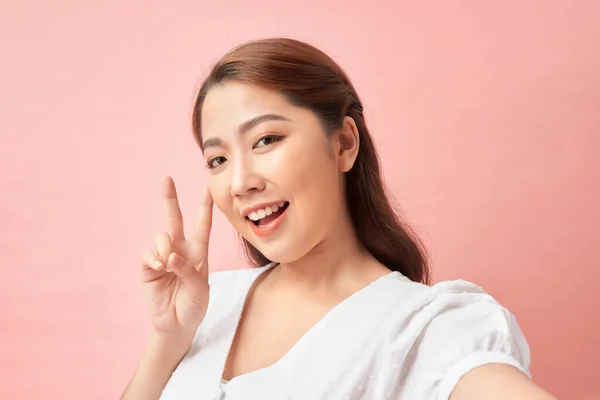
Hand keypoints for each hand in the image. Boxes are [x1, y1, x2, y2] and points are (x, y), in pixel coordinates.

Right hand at [140, 176, 212, 339]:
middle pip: (174, 219)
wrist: (177, 325)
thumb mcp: (200, 290)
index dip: (205, 207)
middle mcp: (180, 250)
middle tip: (166, 178)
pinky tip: (160, 268)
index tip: (208, 188)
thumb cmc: (194, 306)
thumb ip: (188, 271)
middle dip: (170, 198)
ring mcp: (163, 257)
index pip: (202, 225)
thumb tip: (170, 256)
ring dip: (165, 247)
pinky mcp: (149, 268)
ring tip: (169, 265)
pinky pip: (148, 255)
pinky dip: (154, 259)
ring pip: (161, 236)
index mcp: (198, 253)